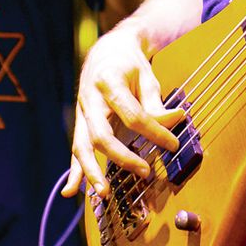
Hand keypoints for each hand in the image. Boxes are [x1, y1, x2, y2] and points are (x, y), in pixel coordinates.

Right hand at [63, 21, 184, 200]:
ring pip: (82, 146)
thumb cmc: (128, 63)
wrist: (106, 52)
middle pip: (100, 134)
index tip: (172, 143)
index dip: (154, 131)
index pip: (132, 114)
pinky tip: (71, 192)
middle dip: (121, 157)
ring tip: (104, 193)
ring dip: (91, 171)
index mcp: (108, 81)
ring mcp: (82, 113)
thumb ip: (156, 103)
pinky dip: (74, 172)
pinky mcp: (81, 124)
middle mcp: (90, 99)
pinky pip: (77, 150)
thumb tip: (174, 121)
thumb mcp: (146, 76)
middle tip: (144, 172)